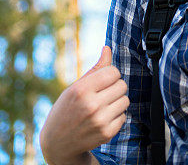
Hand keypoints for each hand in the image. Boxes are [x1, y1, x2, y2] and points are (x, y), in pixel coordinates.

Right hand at [40, 46, 129, 164]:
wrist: (58, 143)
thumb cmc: (66, 109)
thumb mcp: (75, 87)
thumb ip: (95, 69)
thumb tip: (107, 48)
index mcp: (82, 90)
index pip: (113, 72)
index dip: (110, 74)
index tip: (102, 81)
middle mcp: (91, 105)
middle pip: (122, 85)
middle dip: (115, 87)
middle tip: (103, 94)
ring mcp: (100, 121)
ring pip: (125, 100)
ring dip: (117, 101)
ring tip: (103, 106)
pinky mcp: (106, 134)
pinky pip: (124, 116)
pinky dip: (116, 116)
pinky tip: (103, 118)